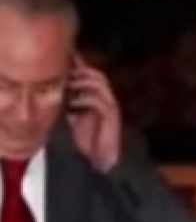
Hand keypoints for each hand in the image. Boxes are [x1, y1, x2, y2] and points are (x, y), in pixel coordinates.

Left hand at [65, 57, 121, 173]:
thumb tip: (57, 87)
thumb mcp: (74, 115)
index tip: (64, 63)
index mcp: (99, 98)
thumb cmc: (88, 139)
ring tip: (70, 84)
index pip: (92, 75)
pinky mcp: (111, 117)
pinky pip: (99, 100)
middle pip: (98, 75)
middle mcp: (107, 100)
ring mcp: (111, 108)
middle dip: (81, 71)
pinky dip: (85, 98)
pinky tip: (74, 102)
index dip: (80, 66)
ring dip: (83, 81)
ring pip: (100, 84)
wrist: (100, 159)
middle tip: (66, 73)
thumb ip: (70, 100)